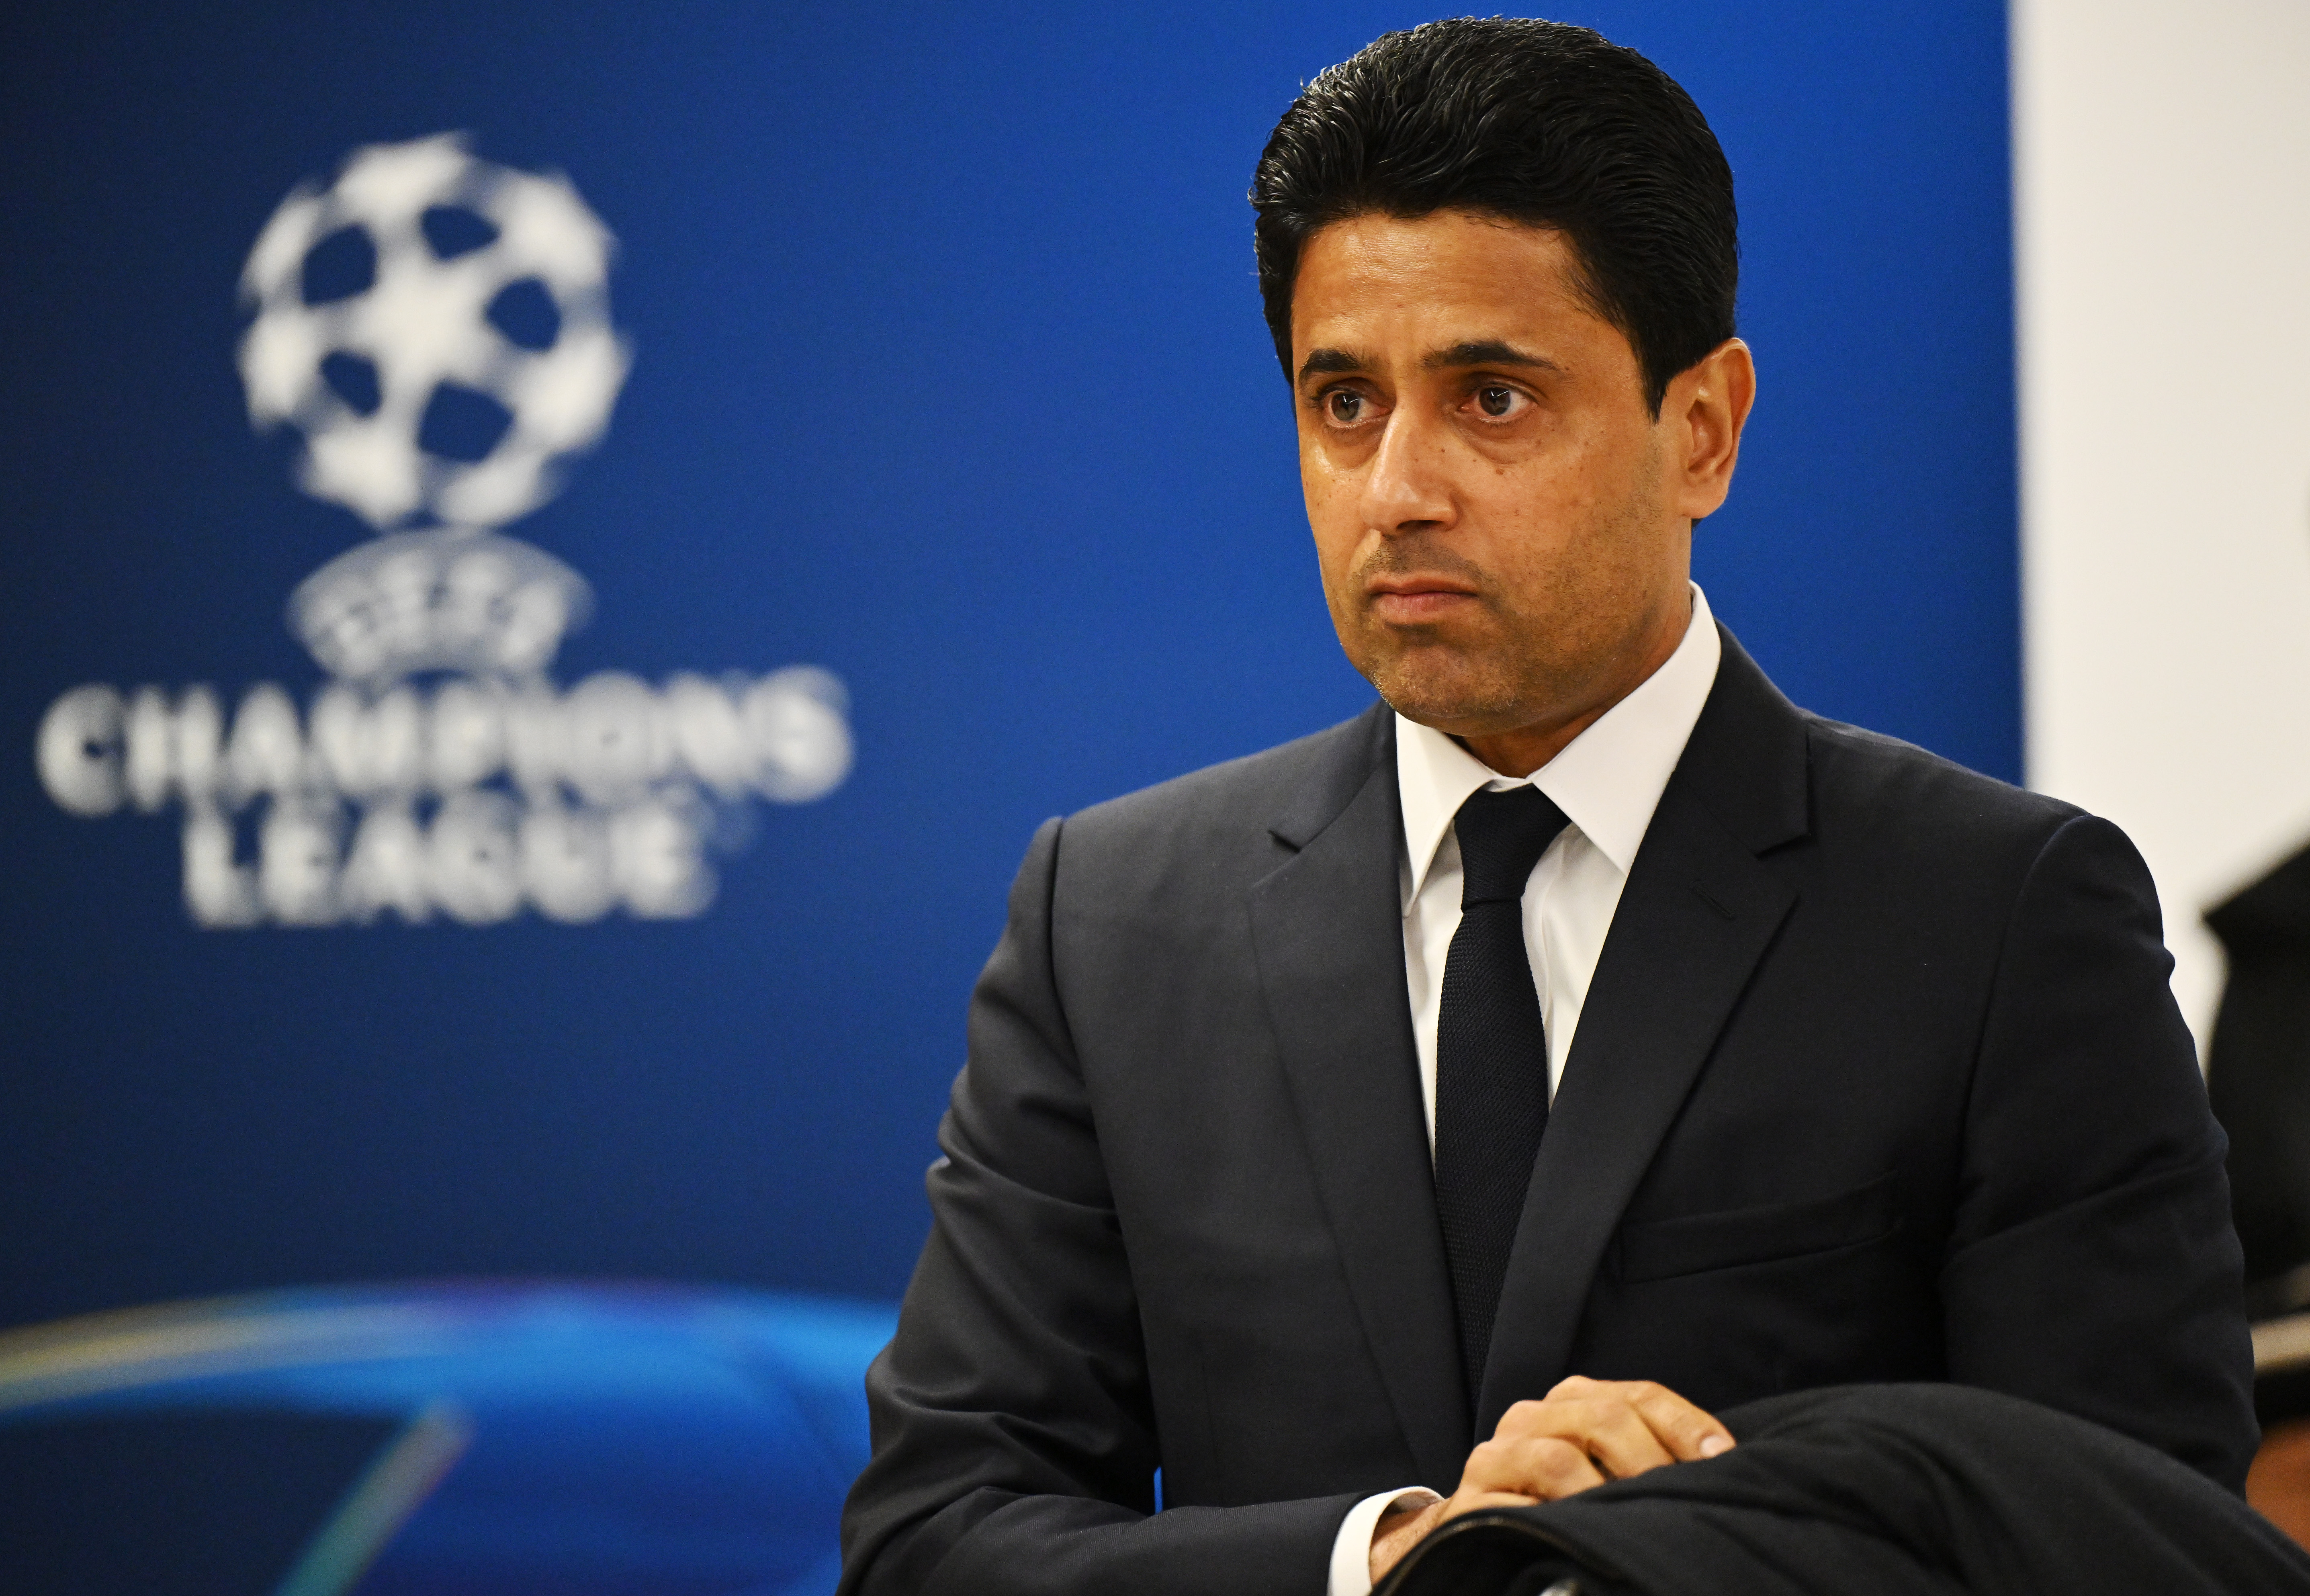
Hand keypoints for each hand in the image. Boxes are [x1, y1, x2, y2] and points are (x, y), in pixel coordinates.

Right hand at [1368, 1376, 1733, 1583]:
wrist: (1479, 1533)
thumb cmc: (1559, 1504)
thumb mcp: (1604, 1471)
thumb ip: (1645, 1457)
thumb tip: (1722, 1468)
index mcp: (1572, 1401)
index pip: (1638, 1395)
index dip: (1686, 1424)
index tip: (1725, 1458)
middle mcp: (1534, 1417)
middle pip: (1604, 1417)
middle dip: (1652, 1461)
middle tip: (1682, 1500)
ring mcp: (1499, 1455)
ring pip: (1559, 1458)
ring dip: (1604, 1494)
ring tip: (1633, 1523)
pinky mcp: (1472, 1500)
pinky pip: (1516, 1508)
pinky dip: (1553, 1524)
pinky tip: (1579, 1538)